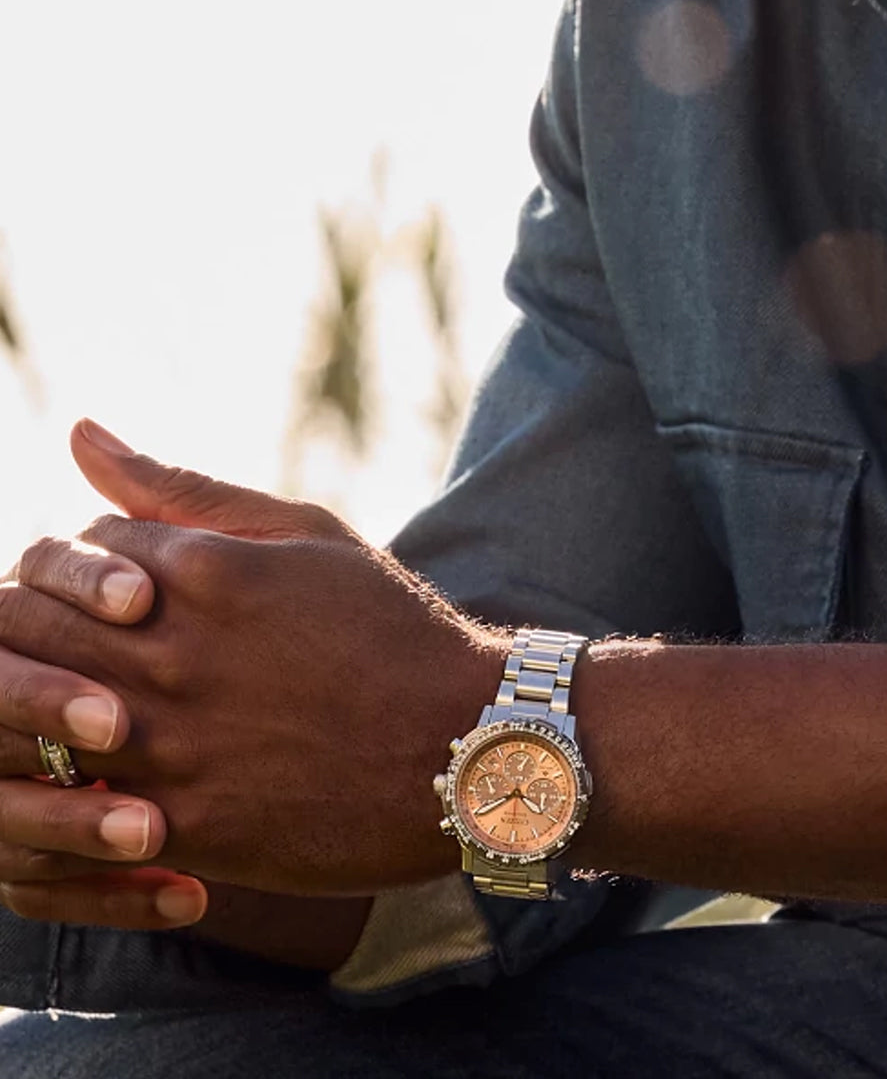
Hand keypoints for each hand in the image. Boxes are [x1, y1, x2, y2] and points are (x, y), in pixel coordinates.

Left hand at [0, 420, 506, 917]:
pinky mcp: (195, 825)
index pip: (70, 548)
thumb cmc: (395, 628)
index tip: (112, 596)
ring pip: (30, 721)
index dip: (77, 568)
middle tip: (79, 652)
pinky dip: (71, 793)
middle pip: (27, 628)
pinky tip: (112, 779)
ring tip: (88, 711)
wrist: (470, 741)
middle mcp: (174, 652)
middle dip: (33, 633)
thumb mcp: (310, 532)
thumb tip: (78, 434)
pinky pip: (78, 812)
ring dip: (36, 711)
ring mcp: (179, 744)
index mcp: (203, 569)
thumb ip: (189, 490)